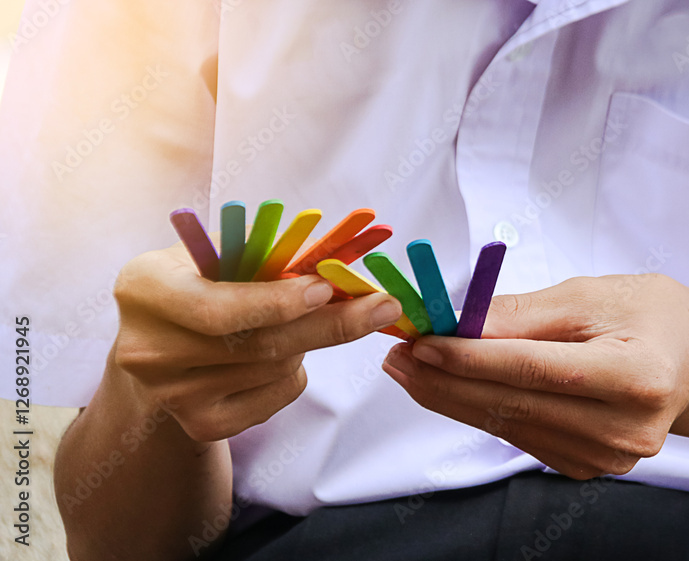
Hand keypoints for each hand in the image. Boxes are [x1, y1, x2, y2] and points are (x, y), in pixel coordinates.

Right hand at [112, 241, 402, 441]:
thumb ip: (264, 250)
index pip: (216, 310)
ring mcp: (173, 396)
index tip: (326, 289)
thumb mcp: (216, 253)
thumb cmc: (200, 283)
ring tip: (301, 319)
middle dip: (330, 324)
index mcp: (144, 290)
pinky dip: (296, 371)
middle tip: (381, 306)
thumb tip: (335, 257)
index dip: (276, 302)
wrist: (162, 348)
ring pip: (277, 367)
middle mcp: (149, 350)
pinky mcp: (201, 425)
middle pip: (260, 344)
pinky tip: (281, 353)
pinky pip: (278, 395)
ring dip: (308, 340)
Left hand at [382, 274, 688, 478]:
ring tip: (409, 368)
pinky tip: (450, 389)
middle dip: (445, 381)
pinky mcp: (590, 467)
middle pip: (514, 405)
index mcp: (637, 377)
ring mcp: (609, 457)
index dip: (470, 358)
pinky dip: (482, 412)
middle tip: (397, 355)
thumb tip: (458, 322)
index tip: (420, 342)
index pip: (535, 369)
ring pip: (510, 426)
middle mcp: (626, 429)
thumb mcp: (593, 295)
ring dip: (453, 398)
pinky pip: (521, 438)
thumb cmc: (652, 316)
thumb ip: (525, 314)